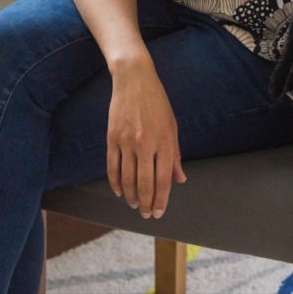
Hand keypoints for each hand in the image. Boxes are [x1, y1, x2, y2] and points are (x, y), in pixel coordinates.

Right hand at [106, 55, 186, 218]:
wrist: (134, 79)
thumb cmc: (157, 102)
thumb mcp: (172, 126)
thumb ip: (175, 155)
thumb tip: (180, 179)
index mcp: (165, 140)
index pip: (164, 179)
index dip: (162, 199)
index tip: (159, 212)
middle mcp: (146, 143)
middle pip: (145, 183)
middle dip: (146, 203)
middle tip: (146, 214)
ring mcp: (127, 141)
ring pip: (127, 179)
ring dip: (131, 196)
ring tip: (134, 204)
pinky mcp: (112, 137)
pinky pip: (112, 167)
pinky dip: (115, 183)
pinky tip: (119, 192)